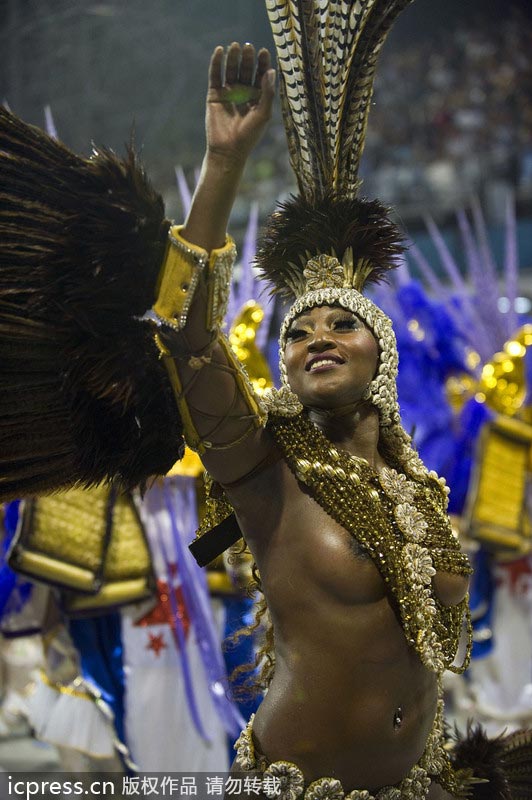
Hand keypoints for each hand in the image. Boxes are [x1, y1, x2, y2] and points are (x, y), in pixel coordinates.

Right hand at [206, 43, 274, 164]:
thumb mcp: (263, 114)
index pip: (261, 75)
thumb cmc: (249, 136)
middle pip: (246, 70)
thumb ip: (267, 93)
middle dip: (247, 59)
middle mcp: (243, 92)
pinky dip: (217, 63)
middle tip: (248, 47)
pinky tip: (219, 51)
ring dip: (233, 58)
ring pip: (231, 70)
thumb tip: (272, 71)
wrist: (228, 150)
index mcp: (257, 96)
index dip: (262, 63)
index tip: (263, 52)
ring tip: (234, 46)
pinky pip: (215, 76)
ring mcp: (228, 92)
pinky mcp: (214, 95)